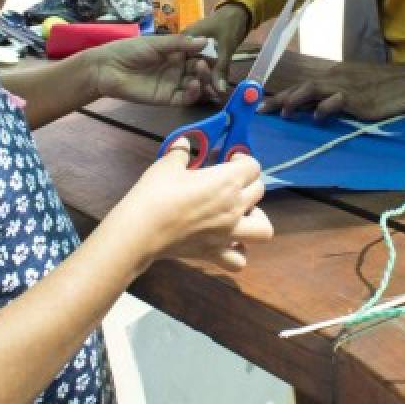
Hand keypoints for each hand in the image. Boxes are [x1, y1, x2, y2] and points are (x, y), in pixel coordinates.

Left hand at [87, 34, 210, 105]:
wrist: (108, 69)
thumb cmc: (130, 50)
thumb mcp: (156, 43)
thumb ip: (180, 43)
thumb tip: (205, 41)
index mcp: (176, 52)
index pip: (197, 53)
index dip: (208, 53)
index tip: (217, 51)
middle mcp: (178, 68)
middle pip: (199, 70)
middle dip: (207, 68)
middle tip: (207, 64)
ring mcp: (174, 84)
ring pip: (196, 84)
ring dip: (203, 80)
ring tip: (201, 74)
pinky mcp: (168, 98)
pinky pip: (185, 98)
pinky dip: (193, 93)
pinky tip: (194, 85)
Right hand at [120, 140, 272, 270]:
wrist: (140, 230)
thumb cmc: (156, 193)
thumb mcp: (167, 165)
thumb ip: (181, 153)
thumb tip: (184, 143)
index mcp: (227, 182)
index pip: (253, 167)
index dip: (242, 160)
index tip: (228, 159)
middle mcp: (235, 208)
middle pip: (259, 191)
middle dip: (248, 183)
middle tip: (229, 182)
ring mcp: (228, 234)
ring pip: (263, 229)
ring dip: (256, 219)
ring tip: (239, 213)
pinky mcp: (215, 253)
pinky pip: (239, 260)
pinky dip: (238, 252)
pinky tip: (227, 242)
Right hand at [183, 3, 251, 99]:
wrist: (239, 13)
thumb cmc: (228, 24)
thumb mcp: (226, 45)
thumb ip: (221, 67)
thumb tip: (219, 90)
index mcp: (184, 39)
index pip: (179, 61)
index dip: (186, 77)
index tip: (198, 91)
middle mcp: (185, 46)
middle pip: (186, 67)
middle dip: (197, 81)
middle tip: (208, 94)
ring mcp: (194, 50)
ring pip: (195, 69)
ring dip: (204, 80)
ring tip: (213, 94)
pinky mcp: (202, 54)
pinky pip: (204, 67)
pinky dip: (210, 75)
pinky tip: (216, 87)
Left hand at [260, 59, 404, 120]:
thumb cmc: (384, 85)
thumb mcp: (356, 86)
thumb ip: (335, 94)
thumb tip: (315, 108)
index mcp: (335, 74)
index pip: (303, 84)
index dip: (283, 95)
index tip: (264, 106)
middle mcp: (337, 77)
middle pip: (301, 86)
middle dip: (280, 99)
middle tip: (262, 111)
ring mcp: (347, 87)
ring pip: (313, 89)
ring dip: (295, 100)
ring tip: (284, 113)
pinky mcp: (358, 99)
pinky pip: (336, 100)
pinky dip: (324, 108)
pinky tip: (317, 118)